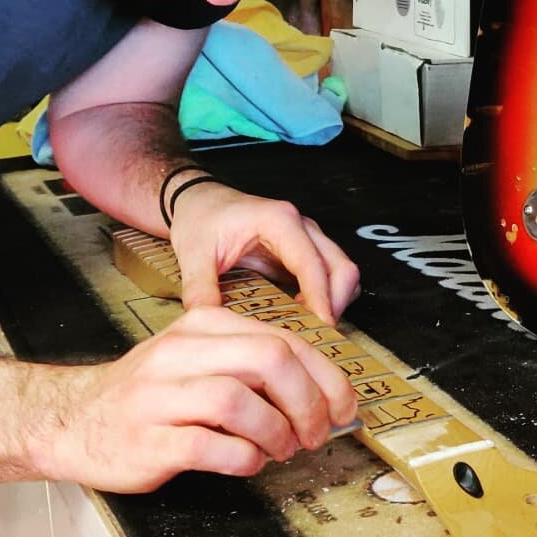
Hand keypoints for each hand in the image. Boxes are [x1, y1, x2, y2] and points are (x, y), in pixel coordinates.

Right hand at [34, 307, 357, 491]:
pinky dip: (243, 458)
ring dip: (277, 432)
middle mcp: (181, 353)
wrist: (71, 419)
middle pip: (269, 361)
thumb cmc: (149, 394)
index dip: (325, 376)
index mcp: (203, 326)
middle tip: (317, 432)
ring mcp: (160, 397)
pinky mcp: (148, 440)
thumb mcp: (198, 358)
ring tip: (281, 449)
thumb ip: (252, 365)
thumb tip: (323, 392)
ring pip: (240, 401)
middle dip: (309, 402)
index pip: (283, 340)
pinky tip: (248, 462)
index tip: (343, 405)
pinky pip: (210, 447)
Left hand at [168, 180, 360, 322]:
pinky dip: (327, 297)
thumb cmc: (201, 219)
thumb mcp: (194, 254)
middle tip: (314, 333)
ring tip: (307, 326)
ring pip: (343, 272)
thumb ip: (200, 290)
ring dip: (334, 301)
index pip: (312, 264)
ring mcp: (307, 237)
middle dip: (336, 304)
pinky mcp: (305, 251)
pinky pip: (331, 276)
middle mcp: (301, 226)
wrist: (200, 202)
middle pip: (342, 267)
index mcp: (278, 221)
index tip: (320, 327)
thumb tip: (208, 323)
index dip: (320, 298)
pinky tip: (302, 314)